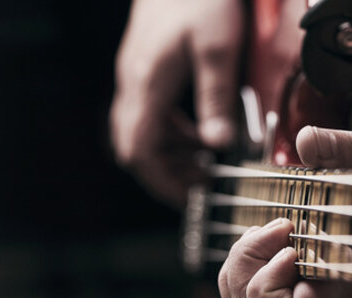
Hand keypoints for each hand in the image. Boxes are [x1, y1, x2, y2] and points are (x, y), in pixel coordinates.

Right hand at [110, 0, 241, 206]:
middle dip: (165, 172)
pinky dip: (169, 132)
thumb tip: (219, 145)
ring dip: (168, 153)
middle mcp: (132, 84)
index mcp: (147, 85)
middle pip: (134, 148)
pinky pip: (146, 114)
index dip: (162, 181)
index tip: (192, 194)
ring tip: (206, 158)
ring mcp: (133, 76)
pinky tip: (198, 128)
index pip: (140, 151)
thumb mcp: (218, 48)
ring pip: (138, 133)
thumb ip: (217, 99)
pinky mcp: (141, 68)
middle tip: (203, 182)